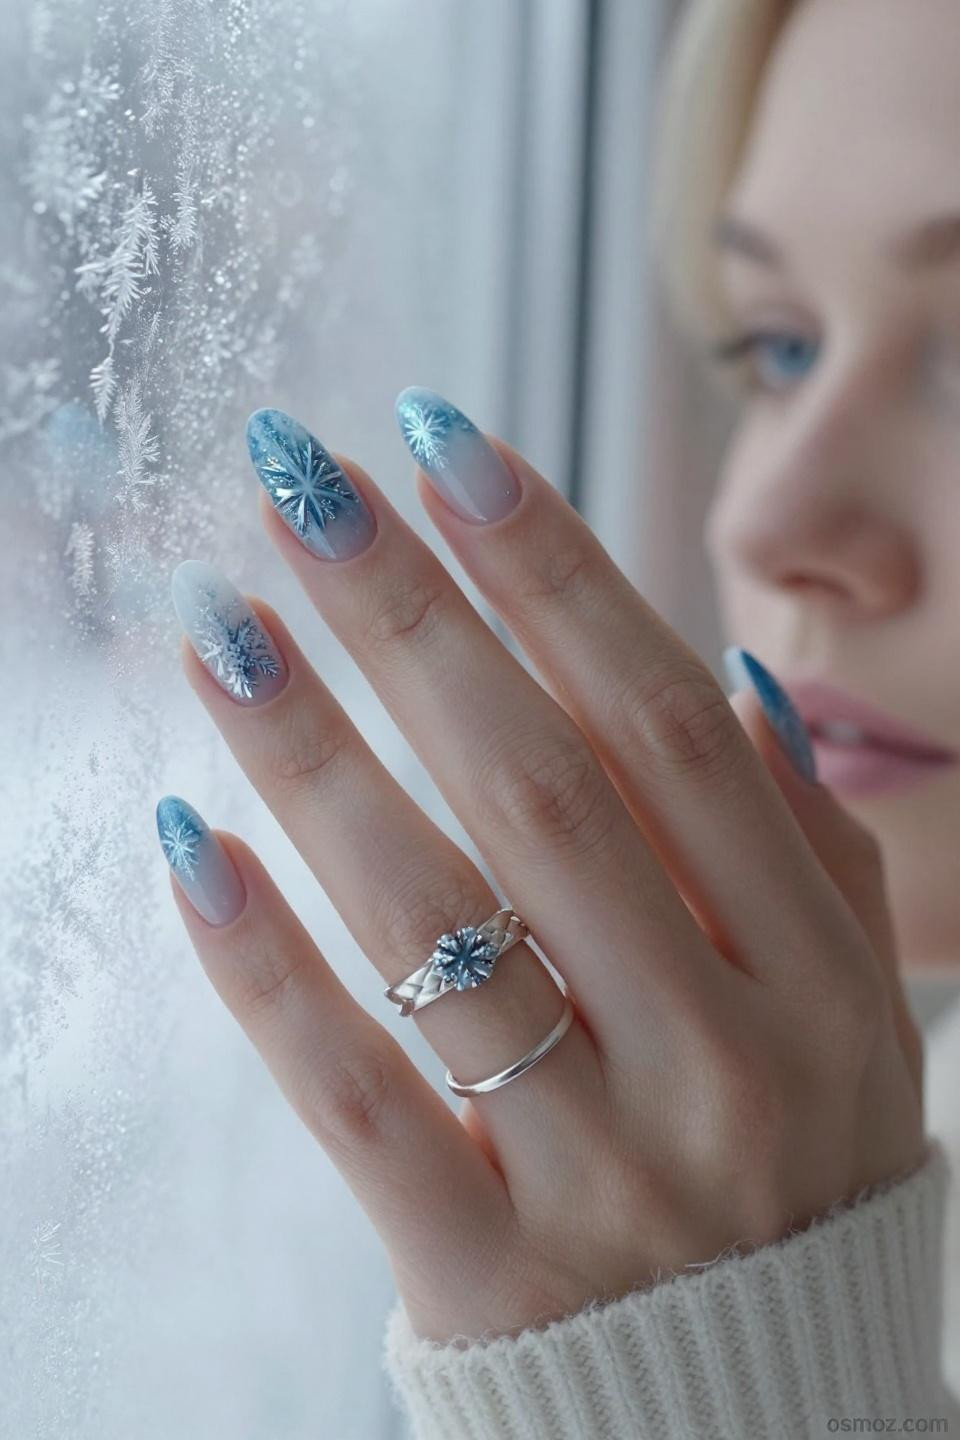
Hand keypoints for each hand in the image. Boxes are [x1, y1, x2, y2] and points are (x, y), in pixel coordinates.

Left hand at [160, 393, 924, 1345]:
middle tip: (298, 480)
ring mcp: (602, 1168)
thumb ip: (804, 851)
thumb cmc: (793, 1170)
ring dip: (314, 756)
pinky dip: (265, 969)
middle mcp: (719, 1057)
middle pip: (542, 790)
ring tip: (220, 623)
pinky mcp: (487, 1266)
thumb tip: (729, 680)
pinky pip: (357, 1097)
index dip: (555, 574)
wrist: (760, 1417)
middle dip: (412, 616)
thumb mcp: (854, 1016)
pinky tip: (189, 845)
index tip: (447, 446)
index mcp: (816, 977)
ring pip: (435, 925)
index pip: (669, 730)